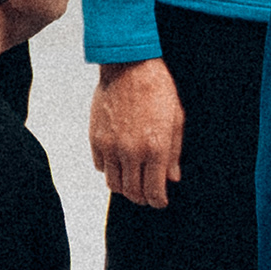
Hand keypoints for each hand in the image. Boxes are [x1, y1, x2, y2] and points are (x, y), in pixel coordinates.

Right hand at [90, 57, 183, 207]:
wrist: (129, 67)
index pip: (154, 191)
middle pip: (133, 192)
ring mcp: (110, 146)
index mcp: (155, 149)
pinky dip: (110, 170)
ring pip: (114, 183)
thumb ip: (173, 154)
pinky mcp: (95, 138)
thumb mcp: (176, 122)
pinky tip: (120, 163)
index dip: (158, 201)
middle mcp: (131, 152)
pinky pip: (100, 166)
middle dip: (142, 198)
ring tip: (133, 182)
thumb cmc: (157, 90)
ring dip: (125, 187)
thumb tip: (172, 178)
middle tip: (148, 195)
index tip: (160, 202)